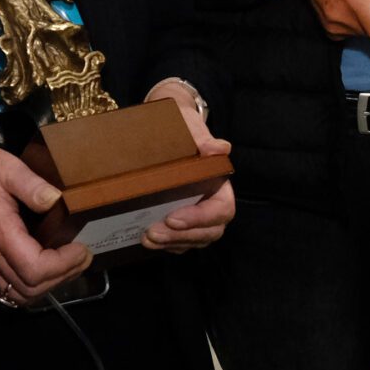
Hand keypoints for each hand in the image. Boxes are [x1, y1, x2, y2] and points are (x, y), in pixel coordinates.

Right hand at [0, 145, 91, 300]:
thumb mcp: (8, 168)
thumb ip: (32, 184)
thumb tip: (56, 200)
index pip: (34, 268)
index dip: (63, 265)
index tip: (82, 249)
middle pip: (30, 287)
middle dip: (62, 276)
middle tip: (83, 258)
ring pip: (19, 295)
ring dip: (48, 285)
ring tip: (68, 267)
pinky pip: (6, 292)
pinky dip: (30, 288)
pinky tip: (44, 274)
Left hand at [138, 81, 235, 252]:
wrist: (165, 126)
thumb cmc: (181, 125)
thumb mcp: (189, 125)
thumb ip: (203, 138)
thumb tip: (218, 148)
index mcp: (219, 183)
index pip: (222, 209)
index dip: (201, 218)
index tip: (173, 217)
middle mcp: (212, 202)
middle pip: (209, 231)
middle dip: (182, 236)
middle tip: (152, 233)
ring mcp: (197, 214)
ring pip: (195, 239)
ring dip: (172, 243)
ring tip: (147, 239)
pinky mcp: (181, 220)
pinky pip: (181, 240)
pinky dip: (167, 244)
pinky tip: (147, 240)